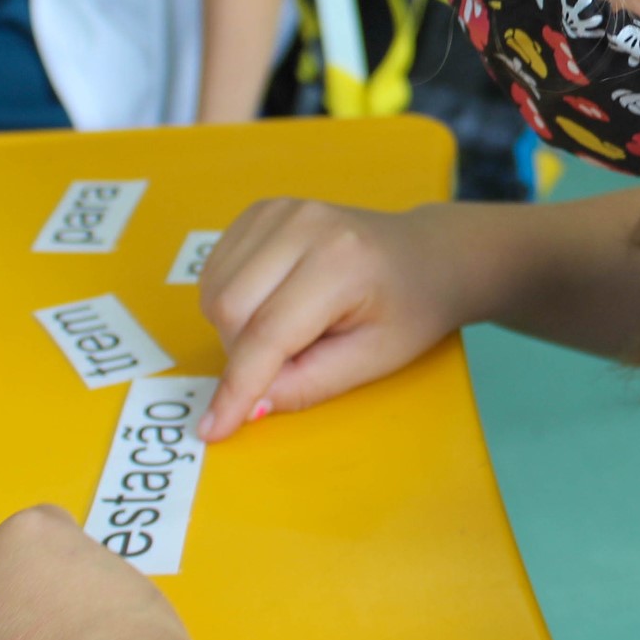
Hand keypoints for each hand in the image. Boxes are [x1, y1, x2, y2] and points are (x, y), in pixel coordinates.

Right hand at [197, 201, 466, 439]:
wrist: (425, 255)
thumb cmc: (409, 308)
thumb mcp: (371, 361)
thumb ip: (305, 386)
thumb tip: (245, 408)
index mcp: (339, 262)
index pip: (266, 334)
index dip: (237, 388)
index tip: (215, 429)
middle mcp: (302, 225)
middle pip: (228, 309)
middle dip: (242, 355)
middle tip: (289, 363)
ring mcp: (278, 211)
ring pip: (214, 290)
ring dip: (235, 328)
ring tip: (289, 330)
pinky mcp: (260, 211)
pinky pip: (215, 269)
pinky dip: (230, 300)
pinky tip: (271, 303)